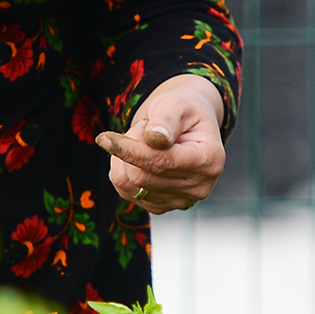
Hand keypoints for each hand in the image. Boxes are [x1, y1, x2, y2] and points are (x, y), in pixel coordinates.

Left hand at [100, 74, 227, 215]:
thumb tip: (155, 138)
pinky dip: (122, 169)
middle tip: (142, 127)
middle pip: (143, 176)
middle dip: (130, 146)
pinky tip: (136, 155)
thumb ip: (166, 120)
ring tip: (143, 139)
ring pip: (130, 186)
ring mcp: (180, 201)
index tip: (104, 138)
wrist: (187, 126)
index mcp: (210, 160)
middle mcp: (199, 187)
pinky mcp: (161, 207)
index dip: (132, 150)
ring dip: (125, 157)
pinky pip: (126, 192)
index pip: (164, 162)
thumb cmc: (182, 112)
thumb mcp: (176, 105)